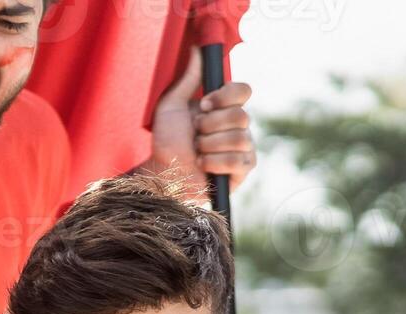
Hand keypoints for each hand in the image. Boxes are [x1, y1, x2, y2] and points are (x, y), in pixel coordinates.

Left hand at [147, 47, 255, 196]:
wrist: (161, 172)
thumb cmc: (166, 140)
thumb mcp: (172, 105)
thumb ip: (188, 78)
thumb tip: (196, 49)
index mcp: (225, 107)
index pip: (243, 90)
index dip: (225, 97)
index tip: (203, 105)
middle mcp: (238, 126)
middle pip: (241, 116)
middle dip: (210, 126)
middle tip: (195, 134)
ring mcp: (243, 148)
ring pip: (240, 139)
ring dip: (209, 146)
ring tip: (196, 151)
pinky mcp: (242, 171)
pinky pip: (239, 161)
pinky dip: (214, 163)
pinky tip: (203, 165)